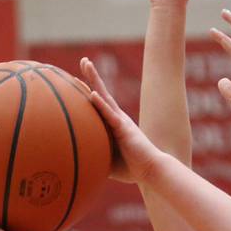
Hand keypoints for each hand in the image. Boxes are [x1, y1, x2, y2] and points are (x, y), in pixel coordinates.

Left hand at [79, 57, 160, 184]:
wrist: (151, 170)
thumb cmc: (132, 168)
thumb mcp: (108, 162)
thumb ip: (95, 157)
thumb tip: (79, 163)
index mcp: (115, 124)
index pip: (100, 104)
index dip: (91, 90)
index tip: (78, 78)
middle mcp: (118, 118)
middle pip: (102, 93)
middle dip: (93, 76)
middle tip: (84, 61)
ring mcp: (120, 121)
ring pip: (105, 97)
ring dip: (95, 80)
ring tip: (86, 64)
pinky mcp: (124, 129)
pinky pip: (110, 115)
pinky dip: (101, 104)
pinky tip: (92, 94)